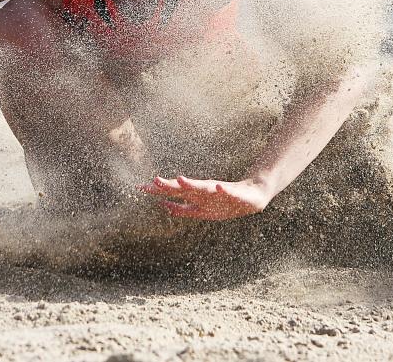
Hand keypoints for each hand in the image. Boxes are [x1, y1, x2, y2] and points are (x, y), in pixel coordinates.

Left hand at [140, 175, 271, 220]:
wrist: (251, 196)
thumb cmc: (224, 202)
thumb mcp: (202, 211)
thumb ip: (184, 209)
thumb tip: (165, 207)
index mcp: (196, 195)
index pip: (173, 191)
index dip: (158, 190)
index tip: (141, 187)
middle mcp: (204, 191)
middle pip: (183, 188)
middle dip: (169, 186)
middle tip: (154, 181)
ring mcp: (218, 191)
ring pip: (203, 187)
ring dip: (193, 184)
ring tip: (181, 180)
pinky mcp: (233, 192)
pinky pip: (228, 191)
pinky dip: (223, 190)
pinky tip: (219, 187)